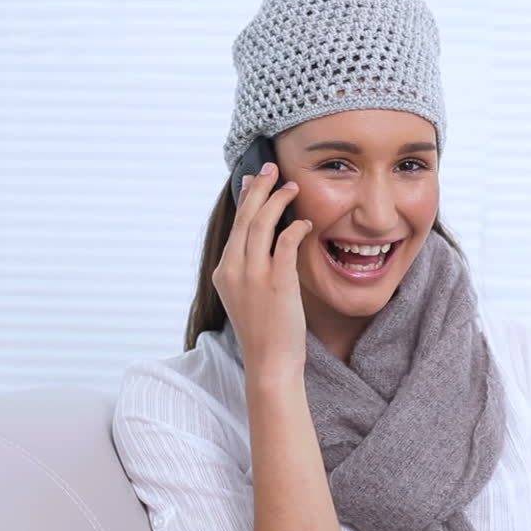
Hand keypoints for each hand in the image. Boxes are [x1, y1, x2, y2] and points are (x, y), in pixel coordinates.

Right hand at [211, 162, 312, 391]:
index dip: (246, 199)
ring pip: (262, 224)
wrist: (269, 362)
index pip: (235, 226)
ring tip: (293, 187)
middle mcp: (234, 269)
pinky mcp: (276, 282)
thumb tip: (265, 244)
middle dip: (260, 188)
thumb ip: (249, 270)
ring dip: (278, 200)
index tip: (254, 180)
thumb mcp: (247, 297)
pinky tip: (306, 222)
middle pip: (246, 216)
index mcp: (224, 272)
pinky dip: (295, 228)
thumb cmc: (265, 332)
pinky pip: (285, 243)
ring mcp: (254, 275)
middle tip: (272, 168)